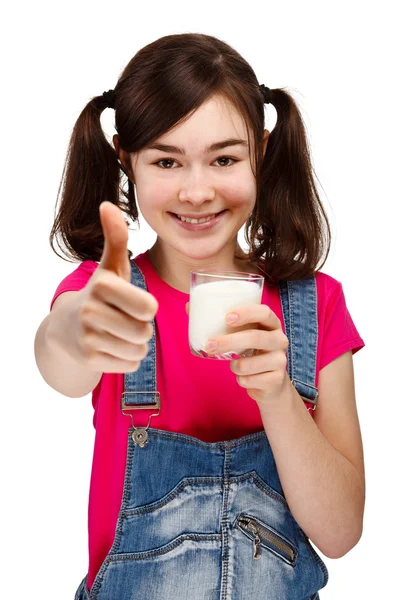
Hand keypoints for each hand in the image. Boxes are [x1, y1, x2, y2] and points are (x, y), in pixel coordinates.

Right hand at [73, 201, 158, 372]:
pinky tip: (113, 347)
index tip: (134, 302)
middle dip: (142, 328)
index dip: (147, 307)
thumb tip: (107, 205)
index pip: (148, 308)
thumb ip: (116, 238)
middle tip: (126, 320)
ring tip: (120, 332)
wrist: (66, 328)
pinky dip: (128, 359)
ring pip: (139, 350)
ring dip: (137, 344)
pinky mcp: (89, 360)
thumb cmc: (99, 294)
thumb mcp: (109, 267)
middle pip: (144, 331)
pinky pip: (130, 364)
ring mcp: (88, 338)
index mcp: (102, 286)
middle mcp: (91, 312)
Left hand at [185, 302, 289, 405]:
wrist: (271, 383)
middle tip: (210, 345)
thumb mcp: (241, 335)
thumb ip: (219, 321)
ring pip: (248, 364)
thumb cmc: (251, 352)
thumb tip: (189, 306)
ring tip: (234, 365)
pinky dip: (241, 380)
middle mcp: (280, 340)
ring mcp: (281, 360)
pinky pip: (248, 380)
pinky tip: (246, 378)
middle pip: (255, 337)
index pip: (264, 312)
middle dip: (229, 342)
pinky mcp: (277, 379)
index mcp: (271, 324)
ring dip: (234, 366)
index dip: (246, 313)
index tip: (226, 318)